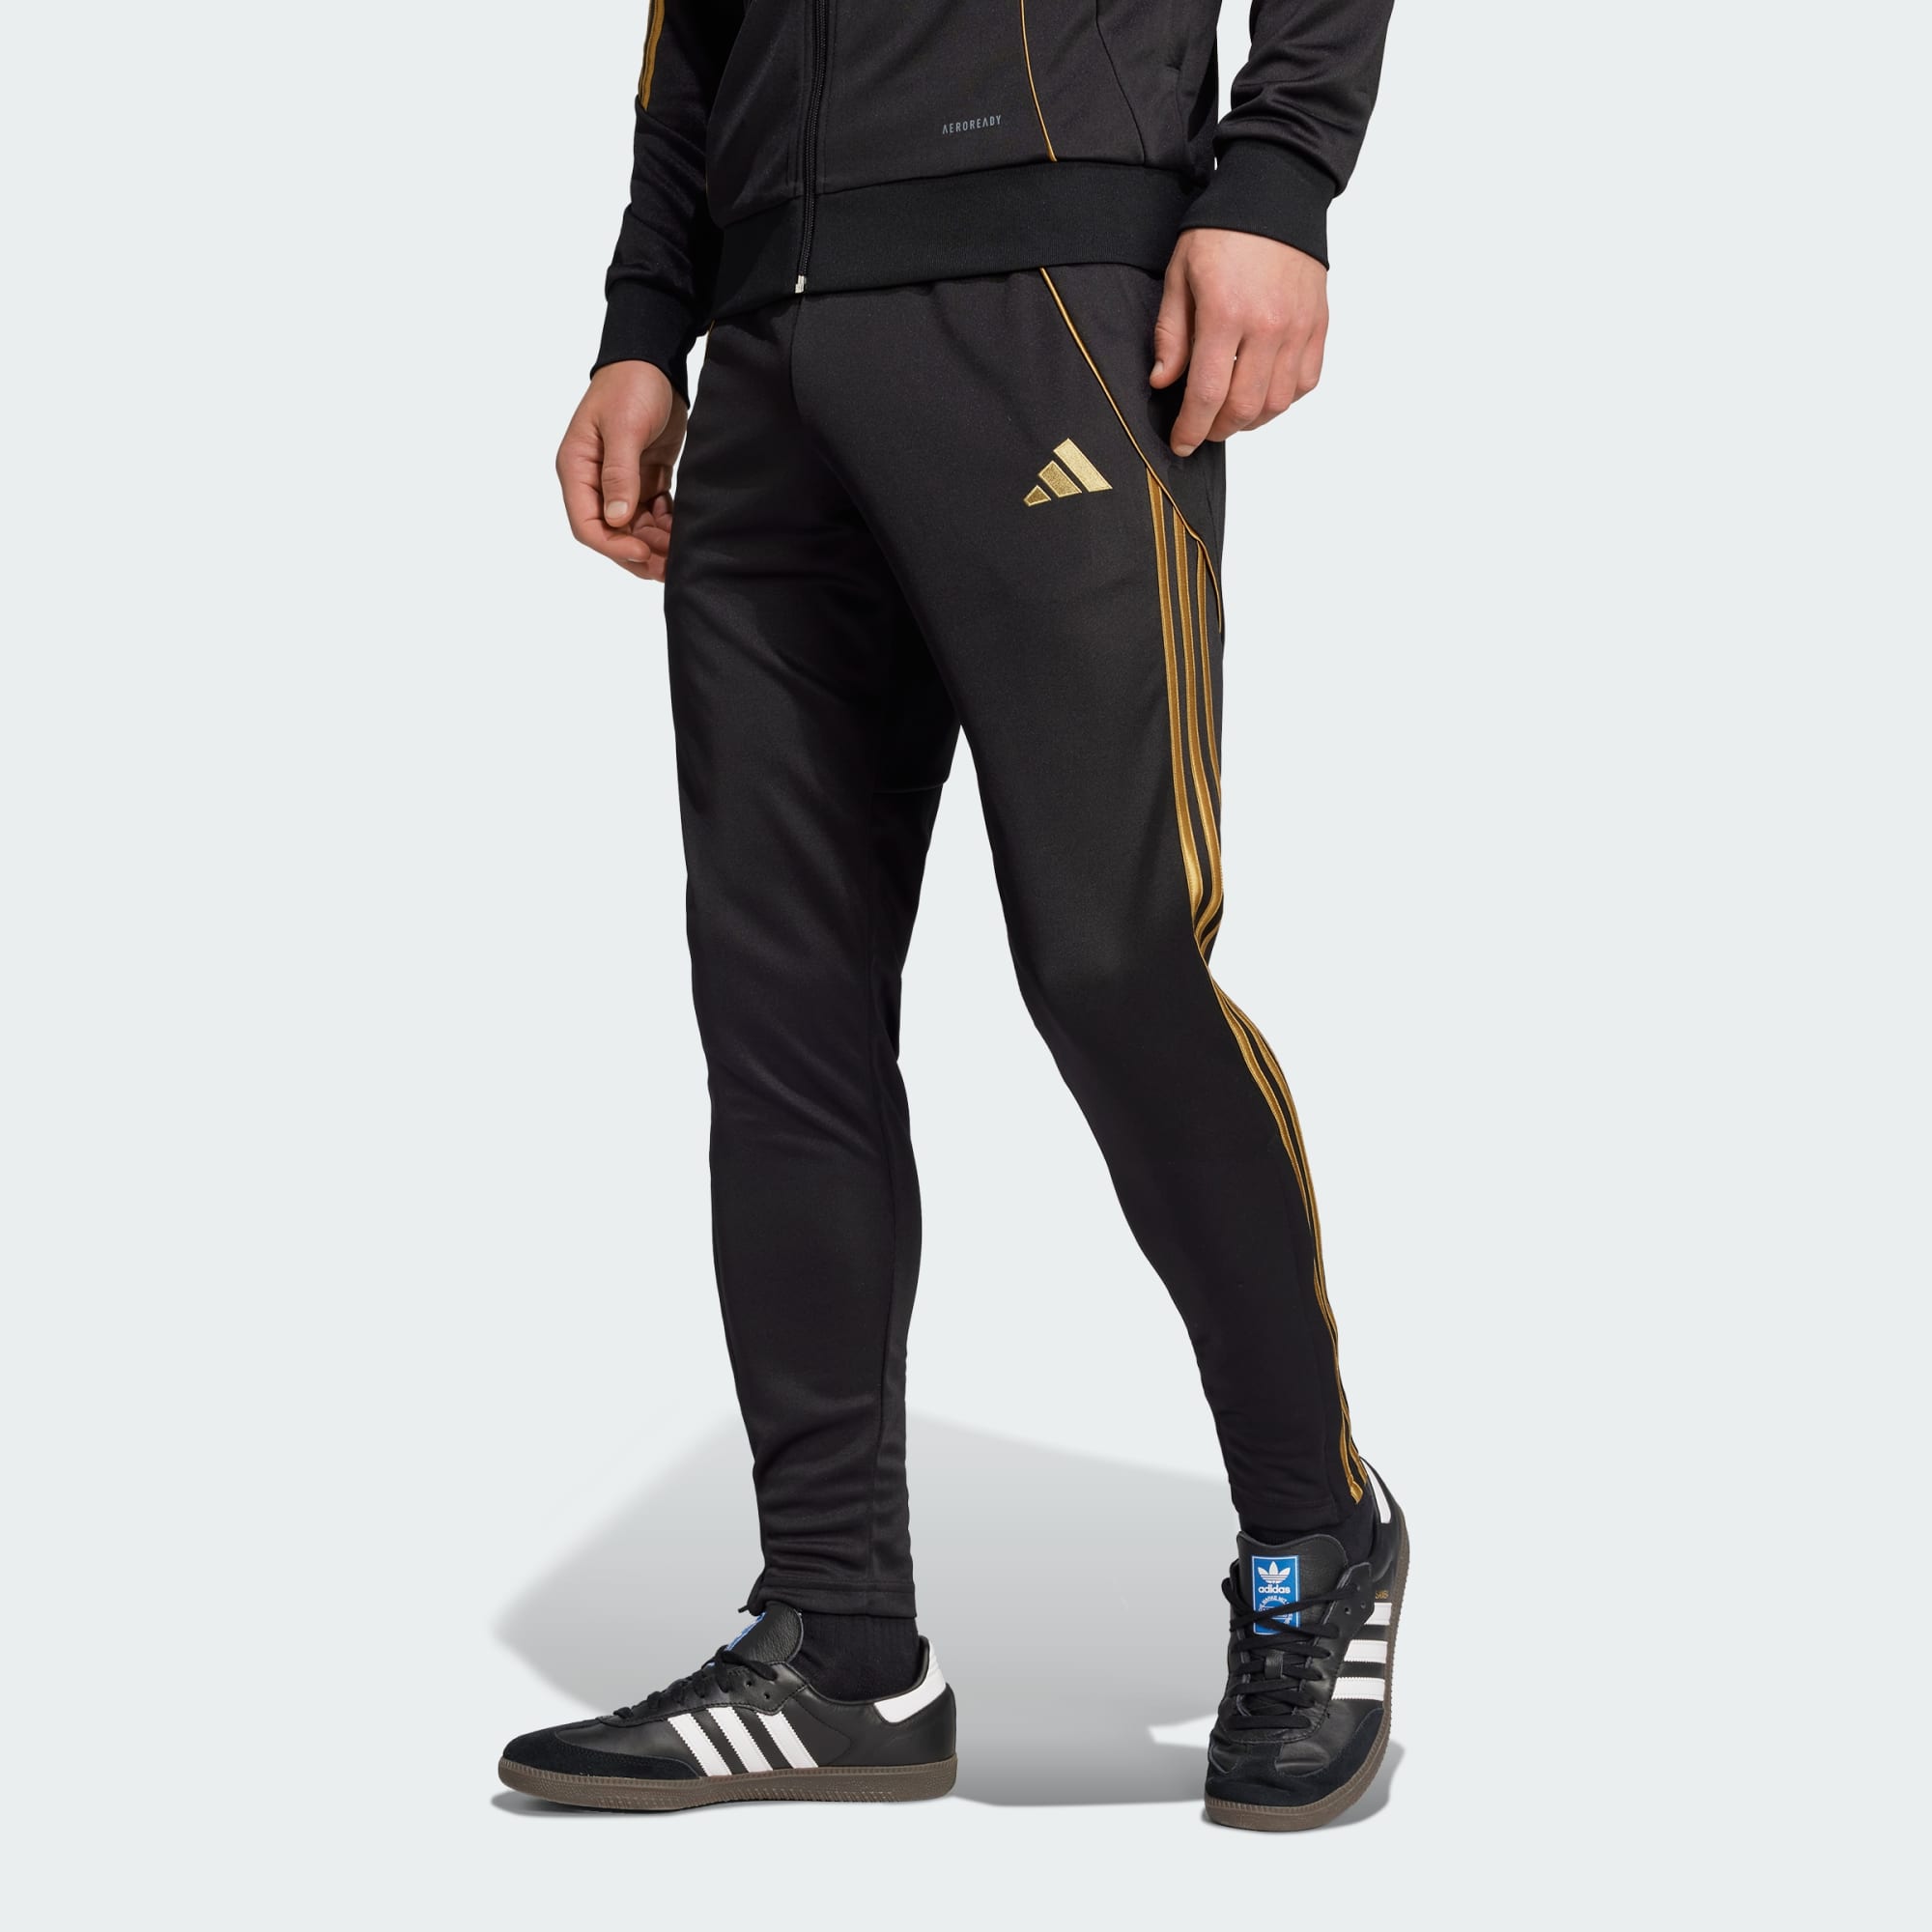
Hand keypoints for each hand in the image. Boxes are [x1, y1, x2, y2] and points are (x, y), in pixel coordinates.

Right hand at [555, 361, 686, 580]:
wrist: (655, 360)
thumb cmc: (631, 385)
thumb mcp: (624, 427)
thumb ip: (619, 474)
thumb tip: (617, 519)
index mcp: (577, 468)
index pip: (586, 524)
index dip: (613, 546)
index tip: (642, 553)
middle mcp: (594, 480)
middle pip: (611, 534)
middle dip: (637, 553)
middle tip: (667, 566)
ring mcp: (619, 481)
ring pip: (633, 529)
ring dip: (654, 544)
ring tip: (678, 552)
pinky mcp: (644, 478)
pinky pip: (651, 514)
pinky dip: (665, 527)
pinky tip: (681, 531)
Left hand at [1151, 229, 1328, 456]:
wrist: (1277, 193)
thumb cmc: (1223, 232)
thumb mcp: (1180, 275)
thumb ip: (1171, 333)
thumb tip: (1163, 381)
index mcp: (1226, 313)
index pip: (1207, 393)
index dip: (1191, 428)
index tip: (1180, 443)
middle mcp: (1268, 326)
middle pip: (1244, 407)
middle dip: (1218, 429)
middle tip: (1202, 430)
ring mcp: (1298, 327)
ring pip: (1277, 402)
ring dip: (1250, 420)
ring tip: (1230, 414)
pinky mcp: (1318, 325)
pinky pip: (1305, 382)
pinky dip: (1282, 400)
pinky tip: (1263, 394)